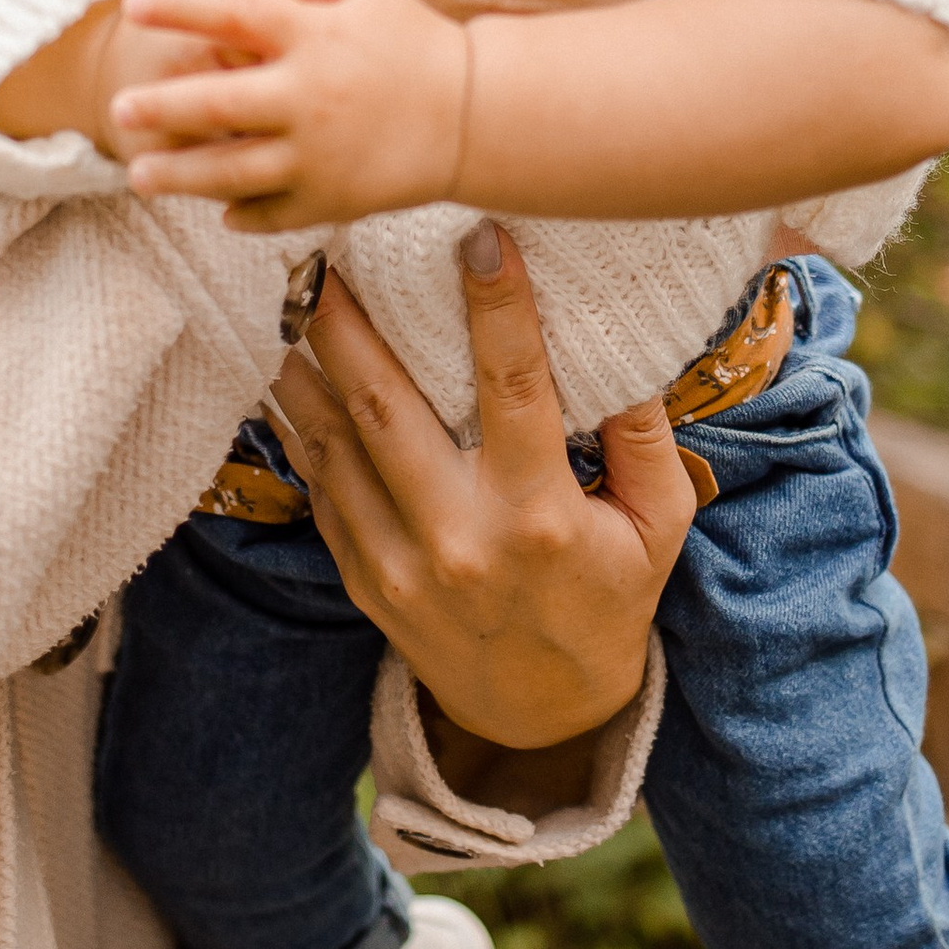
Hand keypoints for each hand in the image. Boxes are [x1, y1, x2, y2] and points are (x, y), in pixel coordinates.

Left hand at [114, 0, 469, 227]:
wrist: (475, 115)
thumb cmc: (410, 40)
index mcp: (315, 35)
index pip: (231, 13)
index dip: (178, 8)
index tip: (133, 5)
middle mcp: (310, 97)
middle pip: (216, 104)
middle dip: (160, 107)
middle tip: (117, 109)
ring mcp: (318, 155)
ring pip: (230, 172)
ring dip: (178, 176)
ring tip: (137, 175)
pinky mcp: (331, 199)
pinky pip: (271, 212)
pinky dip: (239, 213)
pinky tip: (214, 208)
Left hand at [261, 224, 696, 753]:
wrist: (542, 712)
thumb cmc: (610, 598)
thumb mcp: (659, 523)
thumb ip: (643, 435)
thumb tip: (623, 343)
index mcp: (541, 516)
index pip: (514, 389)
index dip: (496, 309)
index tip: (476, 236)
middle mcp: (460, 538)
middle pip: (388, 407)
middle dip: (350, 322)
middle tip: (326, 251)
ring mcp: (401, 564)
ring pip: (335, 443)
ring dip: (305, 363)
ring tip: (290, 293)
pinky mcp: (363, 580)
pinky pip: (322, 488)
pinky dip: (301, 425)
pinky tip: (290, 368)